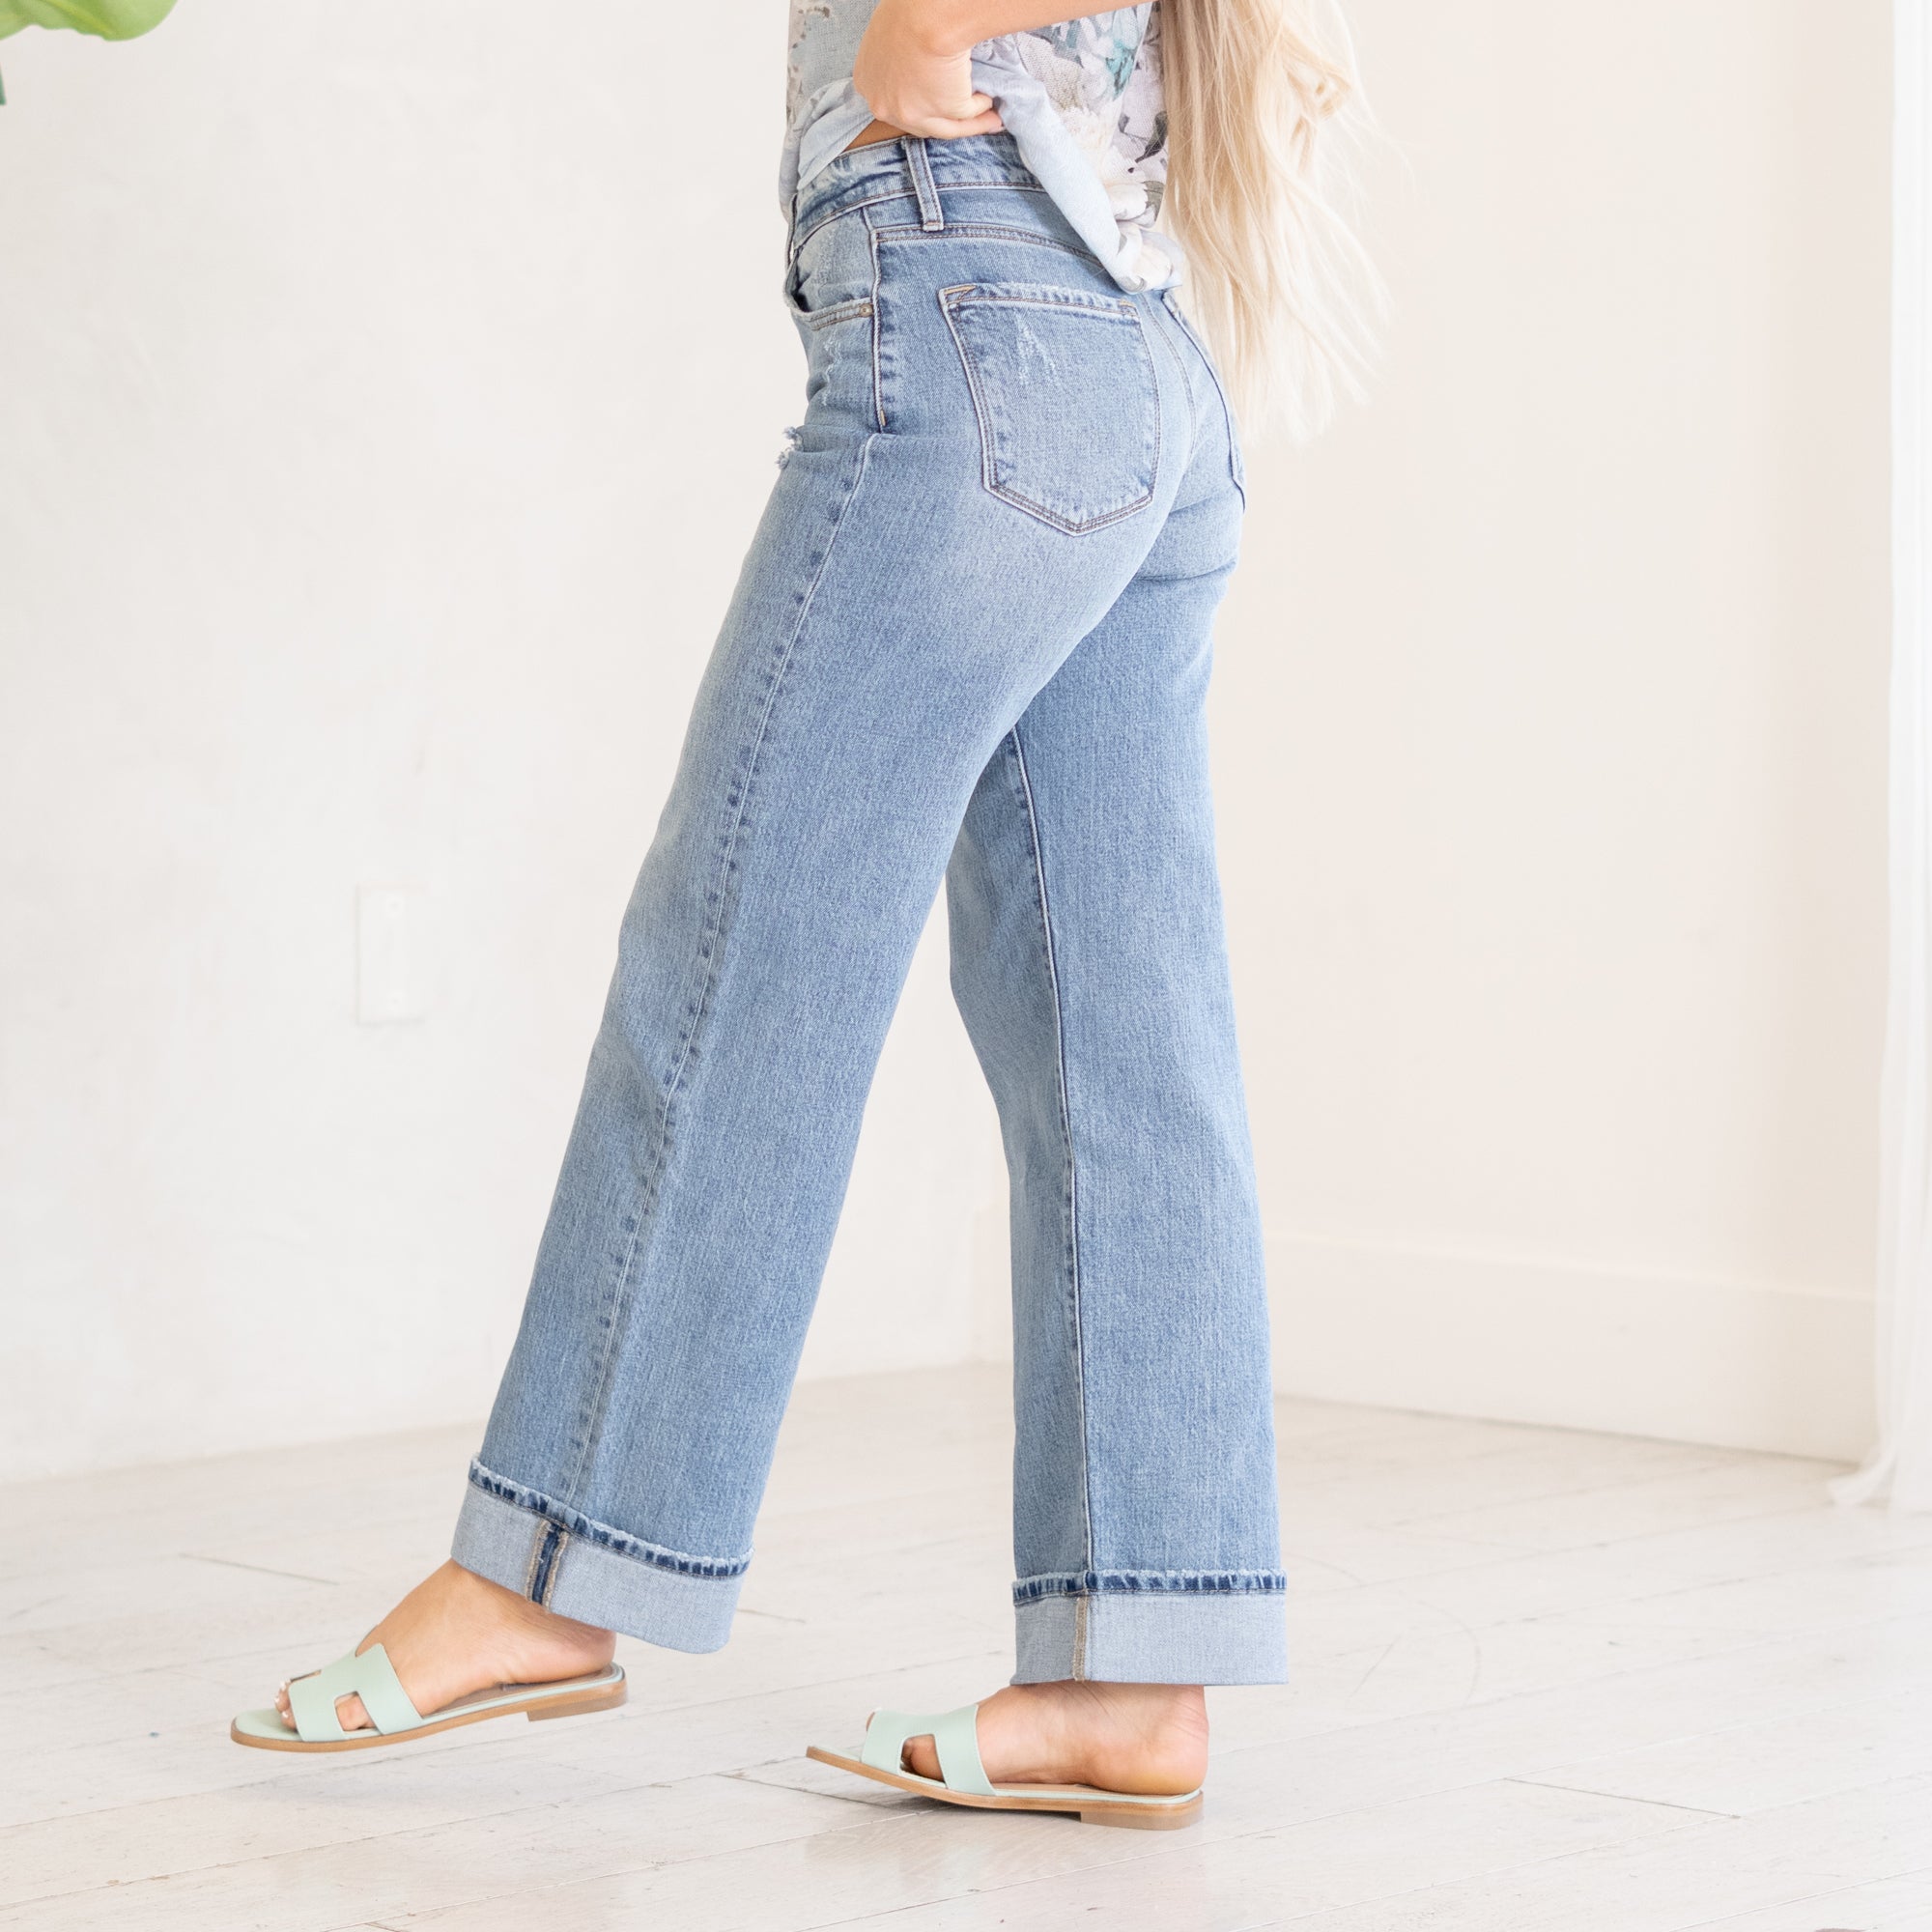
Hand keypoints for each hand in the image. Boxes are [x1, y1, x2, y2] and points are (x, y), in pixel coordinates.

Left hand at [852, 0, 1002, 140]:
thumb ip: (894, 57)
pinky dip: (979, 109)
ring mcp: (914, 113)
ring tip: (989, 119)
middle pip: (919, 123)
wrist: (928, 14)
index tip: (932, 104)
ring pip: (946, 127)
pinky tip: (988, 102)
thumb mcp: (887, 34)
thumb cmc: (908, 9)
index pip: (892, 104)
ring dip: (970, 125)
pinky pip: (966, 114)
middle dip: (944, 121)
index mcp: (867, 83)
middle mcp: (885, 106)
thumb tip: (914, 65)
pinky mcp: (944, 111)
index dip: (916, 106)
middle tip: (962, 119)